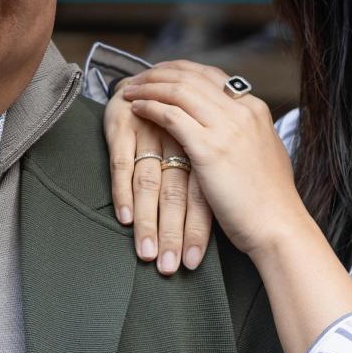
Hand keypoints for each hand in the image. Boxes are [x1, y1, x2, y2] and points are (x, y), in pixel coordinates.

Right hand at [104, 78, 213, 273]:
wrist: (141, 85)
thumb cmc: (171, 126)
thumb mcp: (197, 145)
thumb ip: (209, 175)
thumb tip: (228, 222)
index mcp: (203, 145)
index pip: (203, 194)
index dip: (198, 230)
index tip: (194, 263)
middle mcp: (178, 141)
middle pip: (178, 194)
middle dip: (174, 234)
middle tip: (169, 267)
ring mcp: (151, 133)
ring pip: (151, 184)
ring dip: (149, 222)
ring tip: (146, 255)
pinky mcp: (123, 129)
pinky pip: (123, 164)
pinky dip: (124, 192)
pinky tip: (126, 217)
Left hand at [120, 61, 318, 260]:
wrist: (279, 226)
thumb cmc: (271, 201)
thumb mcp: (266, 154)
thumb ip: (248, 135)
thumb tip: (237, 131)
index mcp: (255, 110)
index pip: (211, 75)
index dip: (180, 70)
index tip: (160, 74)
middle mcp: (242, 111)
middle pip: (192, 75)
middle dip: (159, 73)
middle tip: (138, 78)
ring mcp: (226, 127)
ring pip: (178, 89)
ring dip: (149, 87)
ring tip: (130, 91)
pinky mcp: (209, 148)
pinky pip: (171, 115)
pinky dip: (150, 107)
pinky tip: (136, 110)